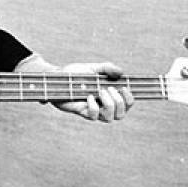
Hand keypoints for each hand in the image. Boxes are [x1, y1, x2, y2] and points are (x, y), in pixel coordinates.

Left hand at [16, 55, 133, 122]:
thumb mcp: (93, 68)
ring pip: (110, 118)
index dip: (130, 99)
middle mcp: (103, 106)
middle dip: (118, 101)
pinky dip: (94, 107)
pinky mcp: (82, 112)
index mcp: (109, 95)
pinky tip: (88, 97)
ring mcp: (93, 111)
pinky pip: (93, 117)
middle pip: (121, 115)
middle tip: (107, 88)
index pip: (128, 104)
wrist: (58, 78)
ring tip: (100, 92)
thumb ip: (107, 68)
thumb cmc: (76, 73)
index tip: (124, 87)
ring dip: (109, 105)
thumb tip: (121, 72)